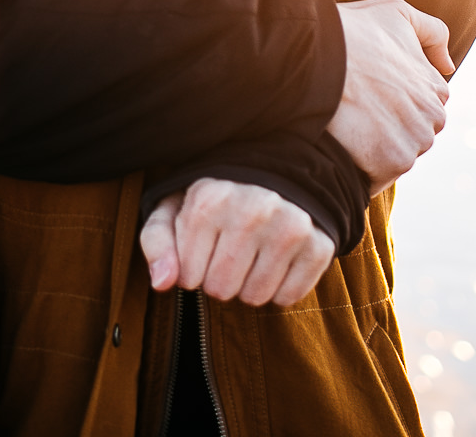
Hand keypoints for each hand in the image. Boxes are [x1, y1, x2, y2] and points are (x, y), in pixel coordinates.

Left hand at [140, 178, 333, 307]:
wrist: (275, 178)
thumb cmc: (214, 202)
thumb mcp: (174, 210)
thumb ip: (156, 243)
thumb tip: (162, 283)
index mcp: (209, 199)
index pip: (188, 277)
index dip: (191, 271)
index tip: (202, 248)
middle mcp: (252, 209)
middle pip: (221, 289)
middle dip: (219, 280)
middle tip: (227, 253)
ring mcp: (290, 226)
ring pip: (255, 297)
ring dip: (248, 286)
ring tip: (251, 255)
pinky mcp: (319, 244)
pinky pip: (288, 297)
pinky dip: (279, 288)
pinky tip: (276, 260)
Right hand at [327, 0, 452, 191]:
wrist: (314, 55)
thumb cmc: (350, 32)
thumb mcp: (396, 12)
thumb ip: (432, 32)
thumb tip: (449, 66)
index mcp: (436, 88)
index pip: (418, 108)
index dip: (389, 102)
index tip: (365, 95)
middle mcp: (433, 117)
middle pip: (408, 134)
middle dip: (384, 128)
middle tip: (351, 111)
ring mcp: (415, 142)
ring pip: (394, 155)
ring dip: (371, 149)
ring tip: (343, 126)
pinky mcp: (392, 164)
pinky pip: (377, 176)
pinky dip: (360, 168)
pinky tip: (340, 145)